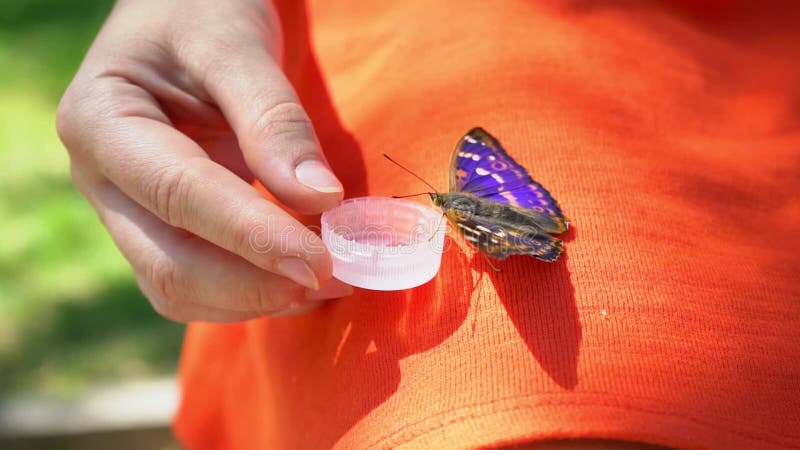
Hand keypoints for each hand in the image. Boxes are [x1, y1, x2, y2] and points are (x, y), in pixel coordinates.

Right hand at [56, 0, 351, 321]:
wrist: (186, 12)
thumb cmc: (203, 10)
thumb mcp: (236, 44)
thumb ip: (274, 120)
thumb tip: (320, 200)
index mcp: (102, 121)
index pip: (180, 195)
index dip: (253, 236)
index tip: (321, 262)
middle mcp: (102, 178)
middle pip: (169, 263)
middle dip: (254, 284)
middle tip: (332, 281)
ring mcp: (128, 209)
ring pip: (178, 288)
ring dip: (253, 299)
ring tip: (324, 285)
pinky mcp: (161, 226)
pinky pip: (196, 283)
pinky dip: (248, 292)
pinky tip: (296, 280)